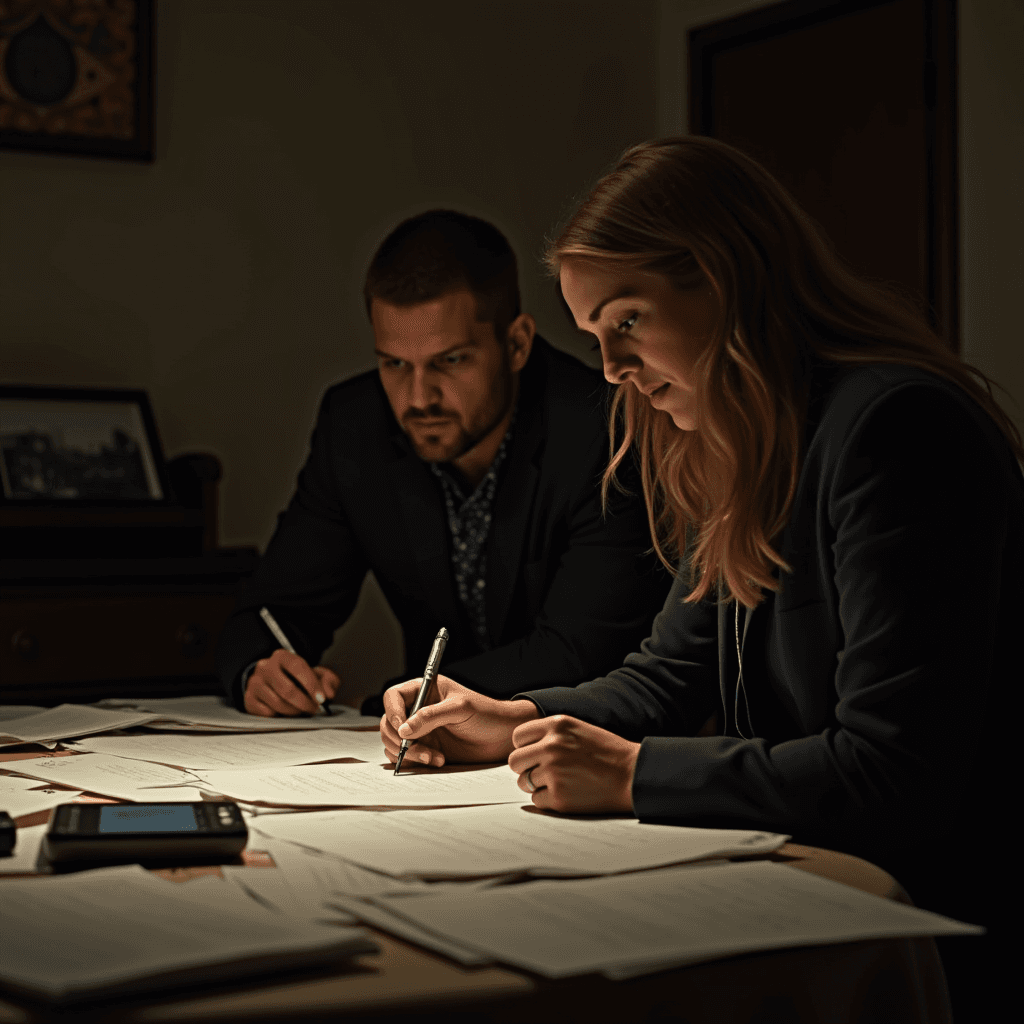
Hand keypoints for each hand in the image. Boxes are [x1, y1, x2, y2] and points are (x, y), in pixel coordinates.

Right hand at [244, 650, 338, 715]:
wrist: (275, 683)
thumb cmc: (299, 679)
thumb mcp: (317, 675)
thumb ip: (328, 681)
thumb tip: (329, 694)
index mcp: (282, 656)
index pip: (298, 667)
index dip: (312, 684)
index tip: (322, 699)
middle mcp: (265, 667)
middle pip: (287, 690)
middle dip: (305, 703)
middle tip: (314, 709)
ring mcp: (254, 683)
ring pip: (277, 704)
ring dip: (294, 712)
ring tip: (302, 711)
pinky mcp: (249, 699)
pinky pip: (267, 714)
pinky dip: (281, 717)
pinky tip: (287, 713)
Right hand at [380, 673, 539, 766]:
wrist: (502, 738)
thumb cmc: (486, 714)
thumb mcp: (460, 708)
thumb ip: (431, 716)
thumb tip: (404, 729)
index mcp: (425, 691)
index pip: (394, 696)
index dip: (393, 711)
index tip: (402, 728)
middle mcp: (417, 710)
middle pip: (389, 722)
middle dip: (399, 738)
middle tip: (417, 748)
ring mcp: (420, 731)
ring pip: (394, 742)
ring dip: (409, 753)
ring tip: (433, 757)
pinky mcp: (424, 749)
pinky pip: (405, 757)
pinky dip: (415, 762)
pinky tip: (437, 760)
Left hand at [507, 716, 639, 813]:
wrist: (631, 775)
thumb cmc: (607, 752)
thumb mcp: (578, 729)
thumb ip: (550, 733)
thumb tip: (522, 747)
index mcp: (557, 725)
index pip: (518, 737)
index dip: (525, 747)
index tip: (535, 753)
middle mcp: (551, 746)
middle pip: (515, 761)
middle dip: (525, 767)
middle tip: (542, 771)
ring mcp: (553, 772)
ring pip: (523, 782)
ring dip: (536, 784)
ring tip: (560, 781)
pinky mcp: (558, 797)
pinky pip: (537, 800)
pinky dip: (548, 799)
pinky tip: (567, 792)